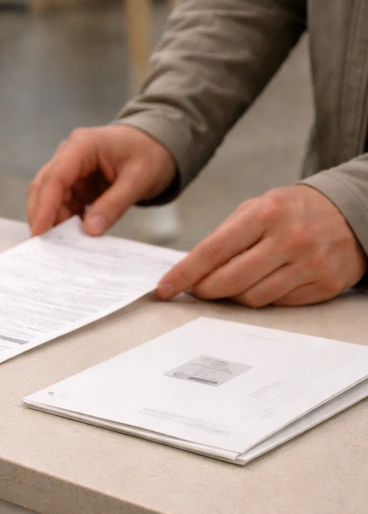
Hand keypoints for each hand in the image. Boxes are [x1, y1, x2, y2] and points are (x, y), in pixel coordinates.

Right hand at [27, 125, 176, 236]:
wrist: (158, 144)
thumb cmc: (151, 153)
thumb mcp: (139, 179)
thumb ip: (114, 204)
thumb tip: (90, 231)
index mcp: (83, 145)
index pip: (55, 176)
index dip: (45, 205)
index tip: (40, 231)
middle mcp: (69, 155)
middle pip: (43, 187)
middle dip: (41, 216)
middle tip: (43, 246)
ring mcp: (70, 170)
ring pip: (49, 198)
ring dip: (53, 221)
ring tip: (62, 245)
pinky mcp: (75, 184)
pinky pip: (62, 205)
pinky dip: (64, 221)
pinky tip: (71, 237)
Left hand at [157, 185, 367, 306]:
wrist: (353, 211)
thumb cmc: (292, 211)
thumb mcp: (257, 209)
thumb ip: (223, 238)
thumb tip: (189, 272)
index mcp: (266, 214)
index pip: (213, 251)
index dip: (184, 274)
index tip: (164, 288)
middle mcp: (290, 239)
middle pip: (229, 282)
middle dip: (205, 290)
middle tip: (197, 290)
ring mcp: (310, 264)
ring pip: (252, 298)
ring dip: (234, 296)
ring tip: (235, 282)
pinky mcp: (325, 285)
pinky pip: (278, 304)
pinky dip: (263, 298)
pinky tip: (266, 282)